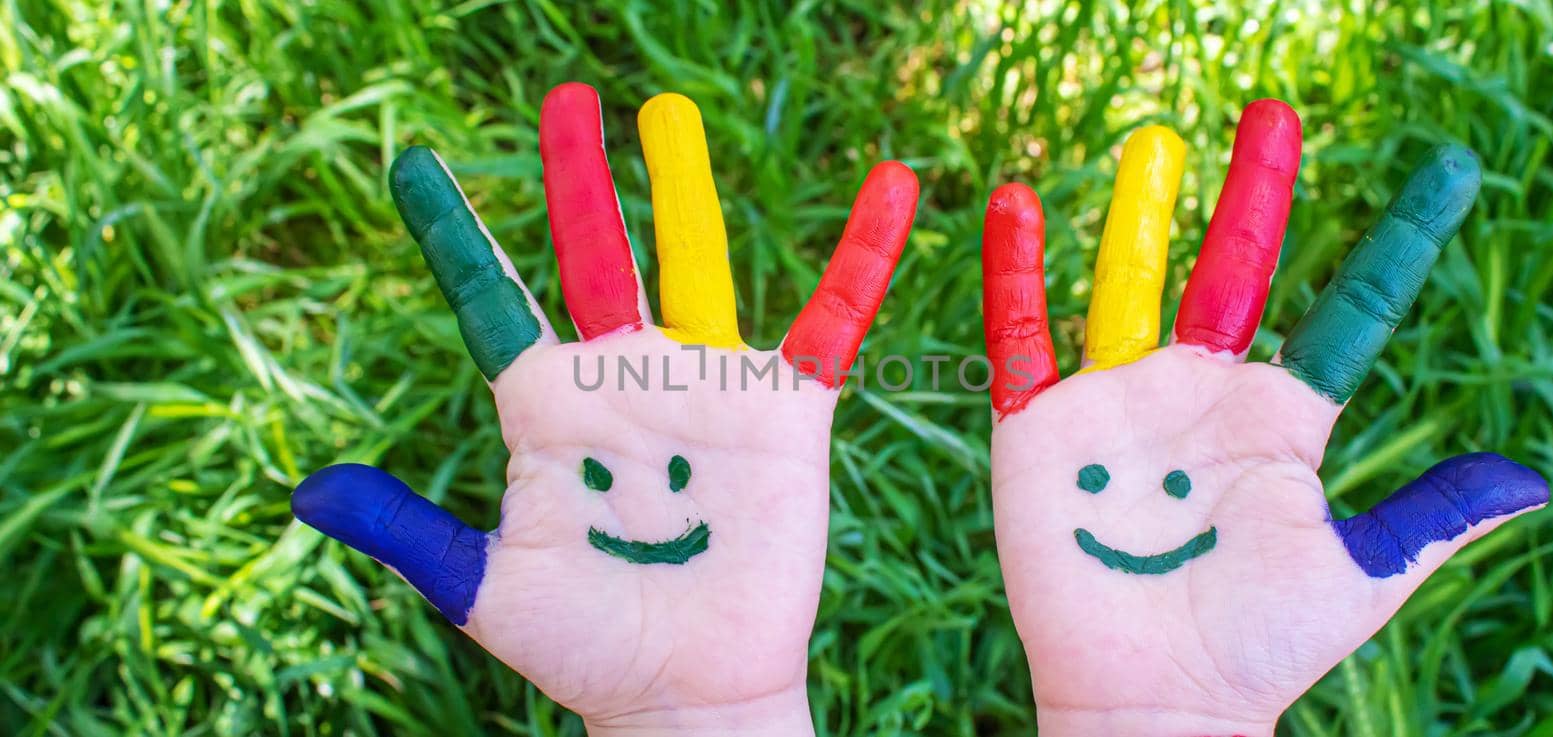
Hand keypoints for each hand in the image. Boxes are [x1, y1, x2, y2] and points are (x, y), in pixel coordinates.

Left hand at [292, 82, 918, 734]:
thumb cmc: (583, 646)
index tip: (411, 161)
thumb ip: (409, 530)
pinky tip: (891, 185)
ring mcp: (704, 384)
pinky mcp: (784, 409)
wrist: (685, 688)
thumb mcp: (484, 588)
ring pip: (696, 262)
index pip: (491, 294)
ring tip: (668, 112)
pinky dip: (862, 253)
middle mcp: (622, 377)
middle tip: (565, 99)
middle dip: (577, 176)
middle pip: (595, 251)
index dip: (452, 229)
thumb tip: (308, 492)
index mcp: (544, 404)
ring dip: (683, 187)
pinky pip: (831, 316)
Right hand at [980, 100, 1547, 735]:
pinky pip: (1024, 336)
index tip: (1447, 172)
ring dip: (1137, 216)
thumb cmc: (1260, 643)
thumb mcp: (1361, 575)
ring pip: (1127, 285)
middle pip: (1232, 272)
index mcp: (1279, 419)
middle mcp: (1201, 394)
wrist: (1156, 694)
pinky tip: (1011, 207)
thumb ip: (1430, 516)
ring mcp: (1120, 404)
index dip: (1396, 245)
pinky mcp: (1043, 428)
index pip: (1345, 312)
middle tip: (1274, 114)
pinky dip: (1014, 275)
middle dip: (1254, 195)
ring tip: (1154, 145)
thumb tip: (1533, 480)